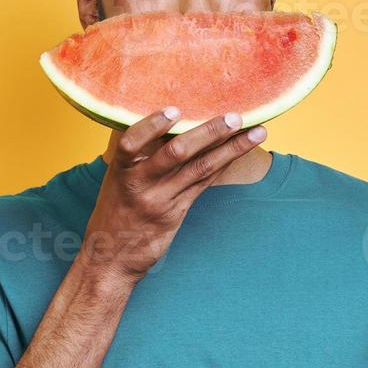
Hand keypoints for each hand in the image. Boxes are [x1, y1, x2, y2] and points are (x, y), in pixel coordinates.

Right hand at [81, 108, 265, 281]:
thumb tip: (160, 118)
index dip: (152, 126)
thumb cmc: (114, 211)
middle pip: (176, 153)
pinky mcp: (176, 212)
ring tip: (256, 133)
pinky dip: (222, 164)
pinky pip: (203, 184)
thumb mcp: (115, 179)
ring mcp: (161, 200)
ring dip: (230, 148)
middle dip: (209, 132)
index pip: (132, 142)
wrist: (111, 257)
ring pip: (200, 168)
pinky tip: (238, 151)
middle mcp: (140, 184)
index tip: (174, 110)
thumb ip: (134, 153)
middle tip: (235, 116)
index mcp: (120, 170)